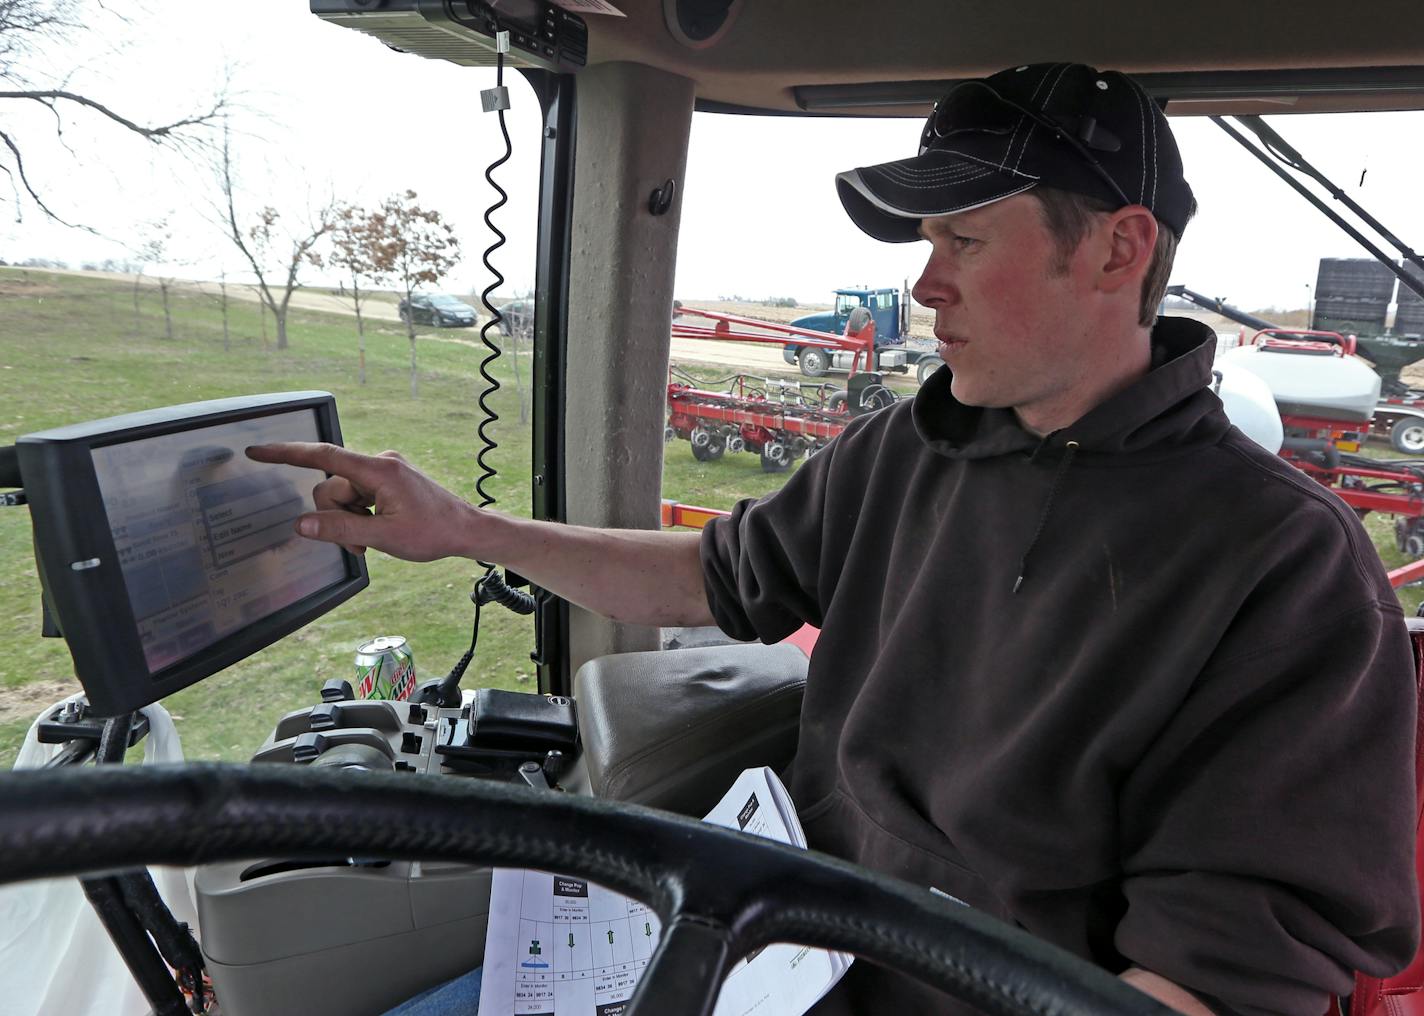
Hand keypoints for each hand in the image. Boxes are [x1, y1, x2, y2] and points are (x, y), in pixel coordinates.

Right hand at [245, 442, 482, 561]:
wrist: (466, 531)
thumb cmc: (433, 532)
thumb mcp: (383, 536)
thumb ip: (340, 529)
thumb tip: (302, 523)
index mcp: (378, 470)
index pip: (322, 456)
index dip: (285, 453)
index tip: (257, 451)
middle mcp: (379, 464)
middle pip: (330, 488)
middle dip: (336, 518)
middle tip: (360, 543)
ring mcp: (384, 472)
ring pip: (343, 497)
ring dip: (350, 522)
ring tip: (373, 540)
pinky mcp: (388, 481)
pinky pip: (358, 497)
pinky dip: (360, 517)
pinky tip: (379, 530)